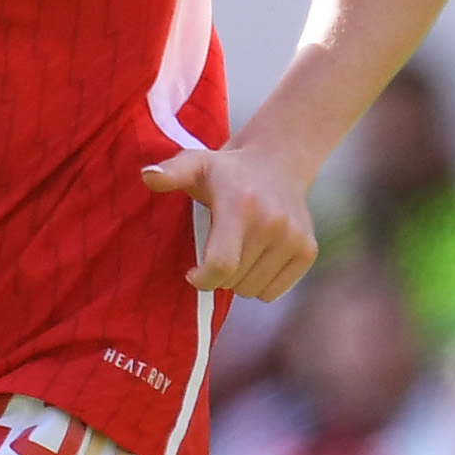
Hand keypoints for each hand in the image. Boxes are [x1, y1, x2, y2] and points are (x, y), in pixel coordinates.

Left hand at [143, 136, 318, 299]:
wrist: (278, 162)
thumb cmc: (226, 171)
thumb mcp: (196, 163)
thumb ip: (170, 171)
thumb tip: (147, 176)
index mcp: (241, 205)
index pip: (221, 265)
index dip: (202, 279)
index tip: (192, 273)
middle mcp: (272, 222)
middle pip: (234, 282)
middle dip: (219, 276)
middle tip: (218, 250)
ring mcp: (294, 238)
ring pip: (253, 291)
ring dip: (238, 281)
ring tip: (238, 252)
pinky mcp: (307, 250)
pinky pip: (272, 293)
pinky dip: (260, 284)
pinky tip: (256, 258)